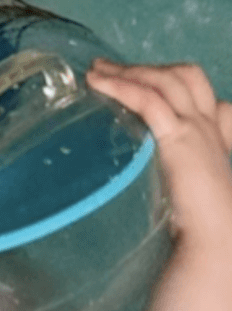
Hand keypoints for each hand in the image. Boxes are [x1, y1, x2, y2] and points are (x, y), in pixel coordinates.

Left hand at [86, 59, 231, 251]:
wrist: (215, 241)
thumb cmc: (197, 227)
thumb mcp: (182, 189)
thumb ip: (168, 175)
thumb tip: (129, 182)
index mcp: (213, 137)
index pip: (199, 94)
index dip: (168, 81)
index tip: (135, 83)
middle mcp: (209, 126)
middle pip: (184, 77)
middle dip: (146, 68)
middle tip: (108, 69)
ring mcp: (198, 129)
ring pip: (165, 82)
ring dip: (128, 71)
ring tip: (95, 71)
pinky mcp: (181, 138)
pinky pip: (149, 99)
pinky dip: (122, 85)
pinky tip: (98, 83)